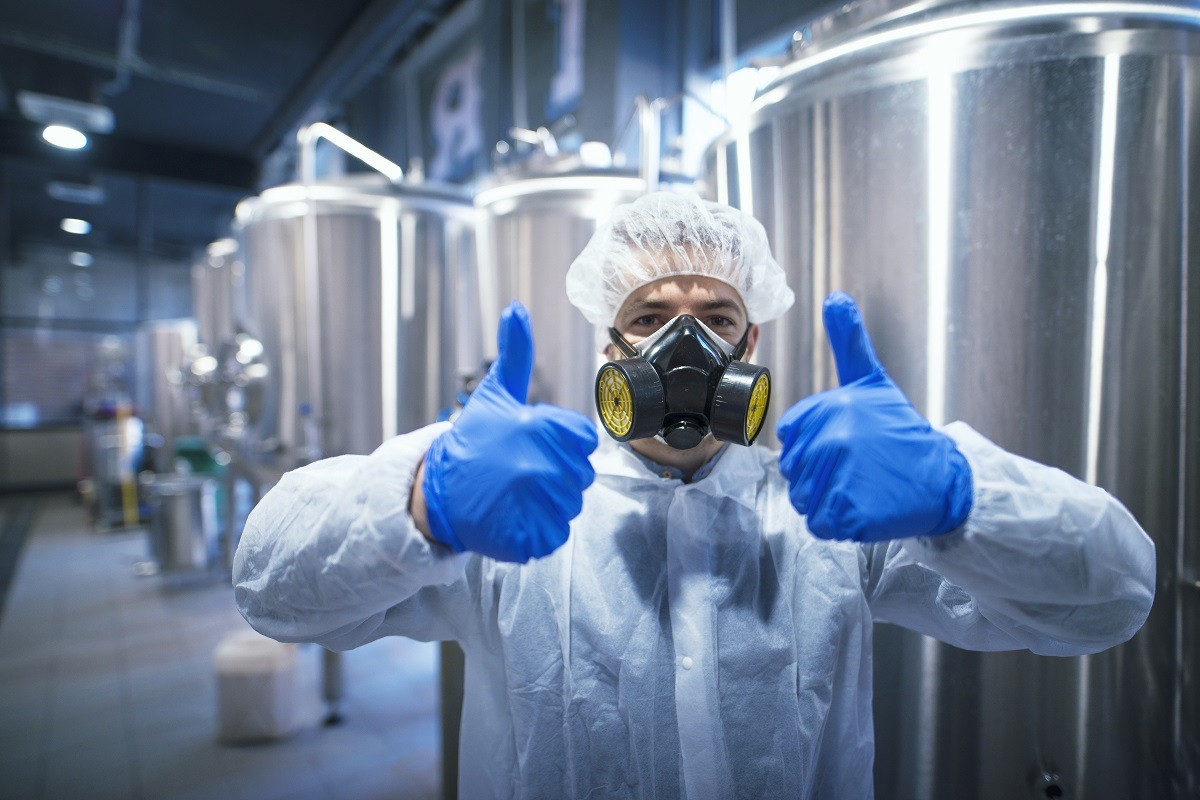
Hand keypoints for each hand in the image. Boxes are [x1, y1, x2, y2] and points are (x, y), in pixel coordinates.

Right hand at [422, 301, 598, 561]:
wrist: (435, 491)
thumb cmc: (472, 442)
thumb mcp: (496, 395)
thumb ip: (516, 354)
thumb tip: (516, 309)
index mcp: (543, 429)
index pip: (584, 441)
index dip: (563, 445)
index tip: (534, 446)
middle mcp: (542, 467)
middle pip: (580, 476)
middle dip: (556, 475)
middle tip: (520, 472)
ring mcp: (535, 505)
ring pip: (569, 507)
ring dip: (547, 504)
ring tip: (514, 494)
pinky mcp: (528, 539)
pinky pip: (554, 535)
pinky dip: (538, 531)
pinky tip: (513, 516)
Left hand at [776, 292, 972, 541]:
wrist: (944, 478)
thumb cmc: (902, 432)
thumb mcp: (871, 381)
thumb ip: (849, 342)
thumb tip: (836, 298)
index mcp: (828, 410)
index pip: (792, 438)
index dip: (815, 447)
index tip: (847, 445)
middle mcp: (831, 441)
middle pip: (795, 472)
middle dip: (821, 475)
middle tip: (858, 469)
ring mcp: (840, 477)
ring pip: (804, 499)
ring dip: (828, 500)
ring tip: (863, 486)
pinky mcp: (849, 512)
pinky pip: (820, 523)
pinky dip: (839, 523)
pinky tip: (865, 507)